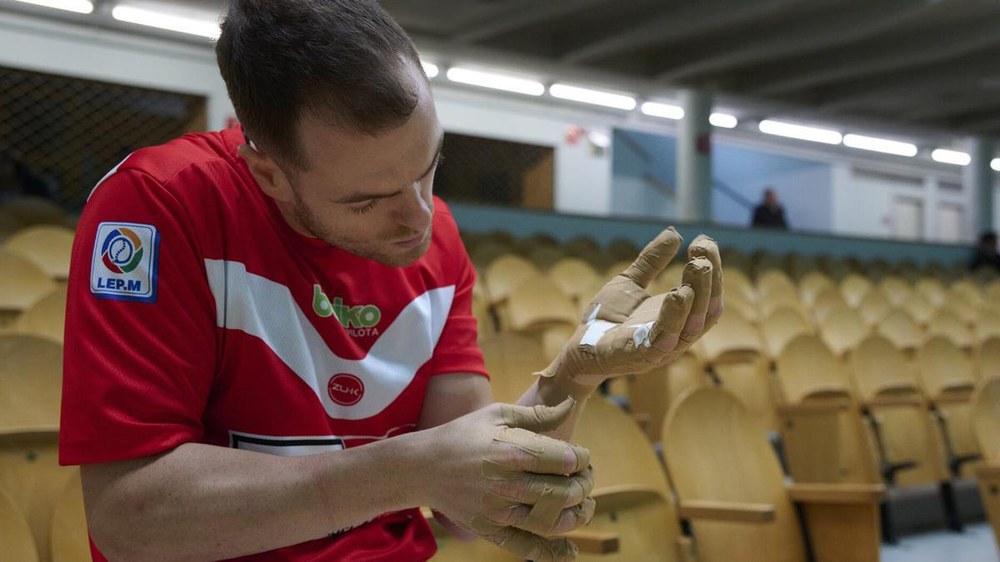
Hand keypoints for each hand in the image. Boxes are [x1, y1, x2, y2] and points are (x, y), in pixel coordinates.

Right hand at [424, 398, 595, 561]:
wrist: (422, 467)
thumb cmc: (462, 435)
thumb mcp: (496, 414)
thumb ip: (537, 414)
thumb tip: (570, 406)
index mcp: (514, 451)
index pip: (567, 460)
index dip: (583, 458)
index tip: (581, 456)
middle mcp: (509, 484)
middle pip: (566, 492)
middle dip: (585, 485)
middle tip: (585, 478)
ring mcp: (500, 511)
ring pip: (553, 522)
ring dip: (578, 516)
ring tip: (583, 505)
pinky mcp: (491, 530)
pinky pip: (527, 547)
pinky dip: (552, 553)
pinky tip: (570, 552)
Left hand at [538, 228, 723, 383]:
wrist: (579, 347)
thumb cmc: (607, 319)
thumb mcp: (630, 282)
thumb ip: (651, 261)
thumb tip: (674, 232)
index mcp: (679, 319)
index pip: (709, 296)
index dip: (712, 268)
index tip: (704, 240)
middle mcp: (678, 336)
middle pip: (707, 310)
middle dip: (709, 278)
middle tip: (702, 250)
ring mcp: (662, 349)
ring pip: (691, 326)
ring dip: (698, 294)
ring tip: (696, 266)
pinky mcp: (641, 357)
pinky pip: (663, 340)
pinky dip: (673, 318)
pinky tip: (676, 295)